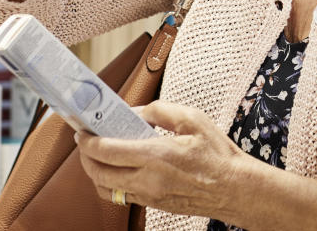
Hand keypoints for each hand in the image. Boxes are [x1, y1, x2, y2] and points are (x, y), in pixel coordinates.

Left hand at [76, 102, 248, 220]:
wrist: (234, 188)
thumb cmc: (217, 153)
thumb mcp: (192, 119)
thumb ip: (159, 111)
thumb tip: (135, 112)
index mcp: (156, 155)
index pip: (107, 151)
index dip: (88, 142)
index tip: (83, 131)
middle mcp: (147, 180)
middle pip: (98, 173)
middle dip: (85, 157)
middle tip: (86, 142)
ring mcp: (149, 196)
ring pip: (105, 189)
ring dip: (95, 172)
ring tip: (98, 156)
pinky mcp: (153, 205)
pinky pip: (121, 196)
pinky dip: (111, 183)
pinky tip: (119, 168)